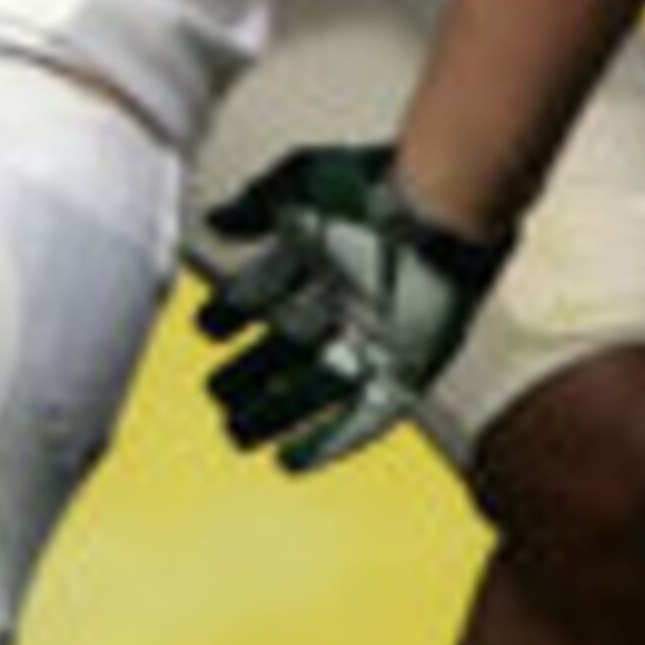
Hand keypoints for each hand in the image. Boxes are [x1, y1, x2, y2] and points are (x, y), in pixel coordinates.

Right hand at [189, 144, 506, 475]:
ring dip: (275, 414)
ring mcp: (376, 339)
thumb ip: (255, 204)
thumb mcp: (297, 182)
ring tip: (237, 436)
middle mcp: (345, 302)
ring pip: (315, 389)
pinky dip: (328, 441)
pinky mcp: (407, 369)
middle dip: (248, 375)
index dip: (229, 316)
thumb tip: (216, 222)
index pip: (261, 295)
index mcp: (317, 257)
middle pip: (285, 350)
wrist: (440, 206)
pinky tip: (293, 462)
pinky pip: (364, 417)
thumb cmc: (372, 183)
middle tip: (216, 397)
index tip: (203, 331)